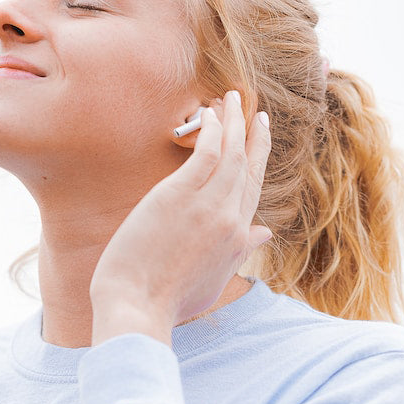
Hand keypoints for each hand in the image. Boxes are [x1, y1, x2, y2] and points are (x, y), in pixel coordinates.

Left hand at [90, 91, 271, 344]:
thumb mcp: (215, 279)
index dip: (258, 159)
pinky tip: (210, 113)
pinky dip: (212, 131)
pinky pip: (206, 154)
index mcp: (236, 237)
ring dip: (233, 122)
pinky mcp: (179, 195)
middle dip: (253, 135)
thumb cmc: (169, 298)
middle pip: (247, 166)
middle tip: (254, 111)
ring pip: (230, 153)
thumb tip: (265, 232)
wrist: (138, 307)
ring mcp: (208, 206)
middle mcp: (230, 218)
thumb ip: (241, 252)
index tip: (259, 138)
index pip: (253, 188)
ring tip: (231, 97)